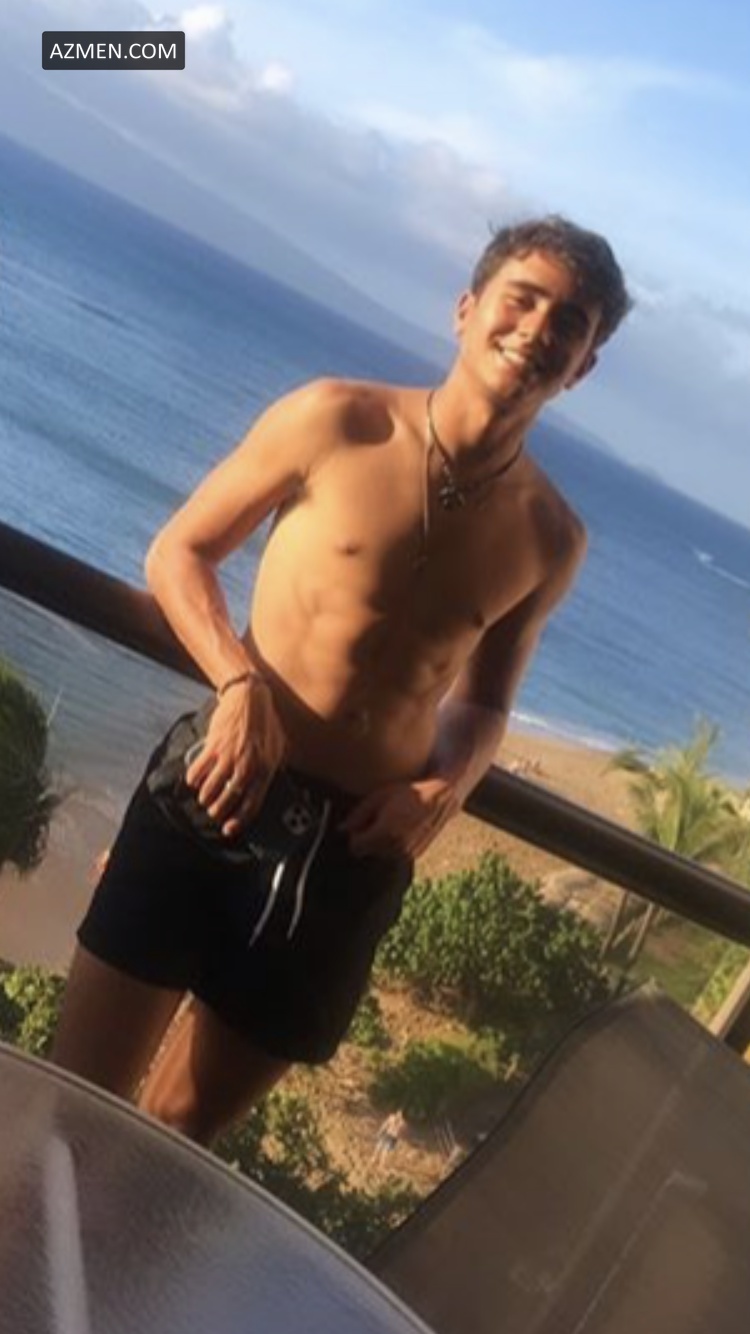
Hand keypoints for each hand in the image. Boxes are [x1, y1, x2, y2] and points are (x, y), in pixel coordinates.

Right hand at [185, 681, 285, 835]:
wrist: (250, 696)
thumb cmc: (266, 722)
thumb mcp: (279, 747)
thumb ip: (274, 767)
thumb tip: (269, 785)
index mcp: (266, 769)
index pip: (252, 803)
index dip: (239, 820)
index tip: (229, 829)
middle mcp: (248, 765)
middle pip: (229, 799)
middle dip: (218, 811)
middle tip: (213, 813)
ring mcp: (230, 756)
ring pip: (212, 788)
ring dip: (205, 796)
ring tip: (204, 798)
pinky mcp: (214, 745)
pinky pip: (199, 770)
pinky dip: (194, 778)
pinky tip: (193, 780)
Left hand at [340, 777, 459, 859]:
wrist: (439, 798)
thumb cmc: (407, 792)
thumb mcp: (378, 797)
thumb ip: (357, 815)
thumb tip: (341, 829)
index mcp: (385, 833)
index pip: (355, 846)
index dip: (355, 834)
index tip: (362, 823)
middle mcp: (396, 847)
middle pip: (367, 851)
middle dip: (368, 837)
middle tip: (379, 818)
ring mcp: (407, 853)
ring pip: (380, 854)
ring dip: (381, 842)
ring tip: (393, 821)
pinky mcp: (415, 855)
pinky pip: (394, 855)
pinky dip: (394, 845)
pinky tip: (403, 827)